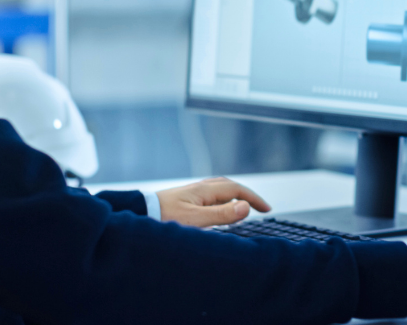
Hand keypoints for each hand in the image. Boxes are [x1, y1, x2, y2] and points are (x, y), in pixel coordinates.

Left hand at [156, 177, 270, 226]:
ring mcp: (191, 193)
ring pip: (219, 189)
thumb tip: (245, 206)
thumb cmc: (164, 218)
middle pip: (229, 186)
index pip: (237, 189)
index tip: (267, 209)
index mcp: (204, 190)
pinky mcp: (183, 199)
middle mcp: (199, 188)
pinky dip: (222, 199)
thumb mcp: (195, 220)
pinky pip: (210, 195)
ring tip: (243, 206)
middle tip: (259, 207)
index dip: (254, 198)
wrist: (139, 213)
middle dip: (246, 195)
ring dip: (234, 195)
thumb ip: (221, 215)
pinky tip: (217, 209)